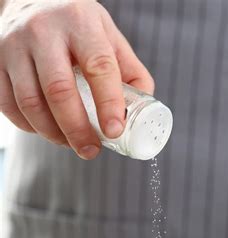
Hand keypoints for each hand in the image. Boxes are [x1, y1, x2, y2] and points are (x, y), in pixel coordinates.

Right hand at [0, 0, 153, 158]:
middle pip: (60, 90)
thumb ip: (130, 70)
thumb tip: (141, 111)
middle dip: (77, 129)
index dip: (108, 103)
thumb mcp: (109, 36)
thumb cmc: (78, 24)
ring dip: (52, 133)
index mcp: (81, 24)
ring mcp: (14, 46)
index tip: (114, 131)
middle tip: (91, 150)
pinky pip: (7, 104)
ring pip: (30, 102)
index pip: (99, 66)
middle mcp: (44, 32)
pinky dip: (28, 126)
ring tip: (71, 145)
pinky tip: (47, 131)